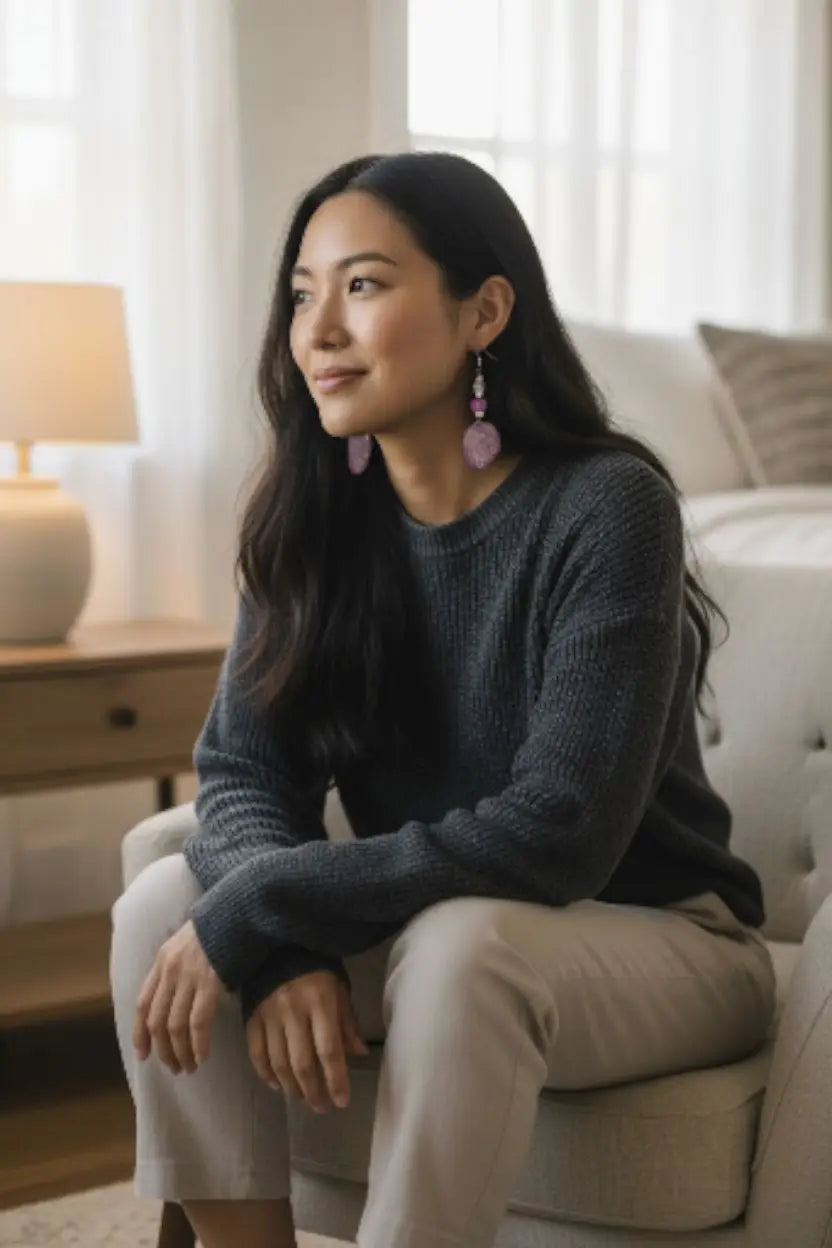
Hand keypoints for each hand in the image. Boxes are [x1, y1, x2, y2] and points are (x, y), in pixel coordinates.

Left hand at [133, 919, 223, 1073]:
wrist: (238, 911)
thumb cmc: (218, 929)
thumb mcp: (186, 944)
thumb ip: (176, 968)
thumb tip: (175, 999)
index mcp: (162, 962)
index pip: (142, 1005)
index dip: (140, 1033)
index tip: (144, 1055)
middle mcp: (170, 971)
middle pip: (157, 1021)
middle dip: (163, 1050)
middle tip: (173, 1067)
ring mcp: (189, 977)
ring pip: (175, 1026)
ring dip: (180, 1052)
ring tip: (188, 1067)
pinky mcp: (209, 983)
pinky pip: (198, 1022)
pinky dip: (198, 1044)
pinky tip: (202, 1056)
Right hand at [246, 969, 367, 1112]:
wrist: (278, 943)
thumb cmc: (317, 966)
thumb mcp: (339, 987)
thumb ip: (347, 1021)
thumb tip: (358, 1053)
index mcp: (320, 1002)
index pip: (329, 1050)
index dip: (335, 1079)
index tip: (342, 1101)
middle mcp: (293, 1011)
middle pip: (302, 1063)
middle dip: (313, 1092)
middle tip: (321, 1107)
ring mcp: (269, 1015)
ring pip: (279, 1063)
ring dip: (291, 1087)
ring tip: (303, 1098)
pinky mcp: (251, 1016)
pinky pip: (256, 1053)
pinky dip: (266, 1074)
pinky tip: (277, 1085)